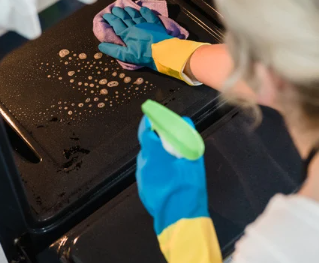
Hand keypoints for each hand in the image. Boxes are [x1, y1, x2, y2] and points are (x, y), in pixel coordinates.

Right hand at [98, 7, 172, 68]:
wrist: (162, 52)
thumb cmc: (143, 55)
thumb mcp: (126, 56)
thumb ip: (113, 50)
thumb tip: (101, 45)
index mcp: (127, 33)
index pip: (116, 23)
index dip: (110, 19)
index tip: (106, 15)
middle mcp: (135, 26)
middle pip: (125, 17)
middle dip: (118, 12)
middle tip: (114, 9)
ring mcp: (146, 24)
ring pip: (135, 15)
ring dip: (130, 11)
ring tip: (126, 8)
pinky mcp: (155, 24)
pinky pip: (149, 16)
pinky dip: (145, 12)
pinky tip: (143, 9)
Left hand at [136, 115, 220, 262]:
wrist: (180, 219)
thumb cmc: (187, 187)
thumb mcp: (193, 160)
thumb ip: (188, 138)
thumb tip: (185, 121)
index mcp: (154, 153)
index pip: (145, 131)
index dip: (147, 122)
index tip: (152, 116)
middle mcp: (144, 163)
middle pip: (147, 146)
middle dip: (156, 141)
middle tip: (169, 140)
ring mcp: (141, 177)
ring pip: (148, 160)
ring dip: (156, 157)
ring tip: (171, 161)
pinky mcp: (143, 189)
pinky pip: (148, 173)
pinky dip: (156, 170)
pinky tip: (168, 177)